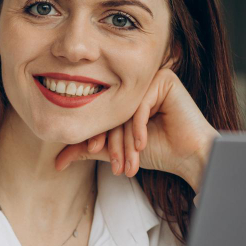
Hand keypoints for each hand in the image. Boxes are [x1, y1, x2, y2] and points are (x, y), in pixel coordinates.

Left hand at [55, 69, 219, 191]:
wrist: (189, 156)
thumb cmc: (157, 152)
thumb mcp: (116, 150)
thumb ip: (87, 150)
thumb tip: (57, 162)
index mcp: (121, 95)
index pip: (101, 113)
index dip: (97, 135)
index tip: (95, 152)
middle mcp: (134, 84)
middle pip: (112, 111)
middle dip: (113, 143)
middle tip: (116, 165)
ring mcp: (149, 79)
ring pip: (125, 110)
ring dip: (126, 141)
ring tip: (129, 163)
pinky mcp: (165, 80)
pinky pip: (140, 105)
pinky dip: (139, 128)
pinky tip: (142, 144)